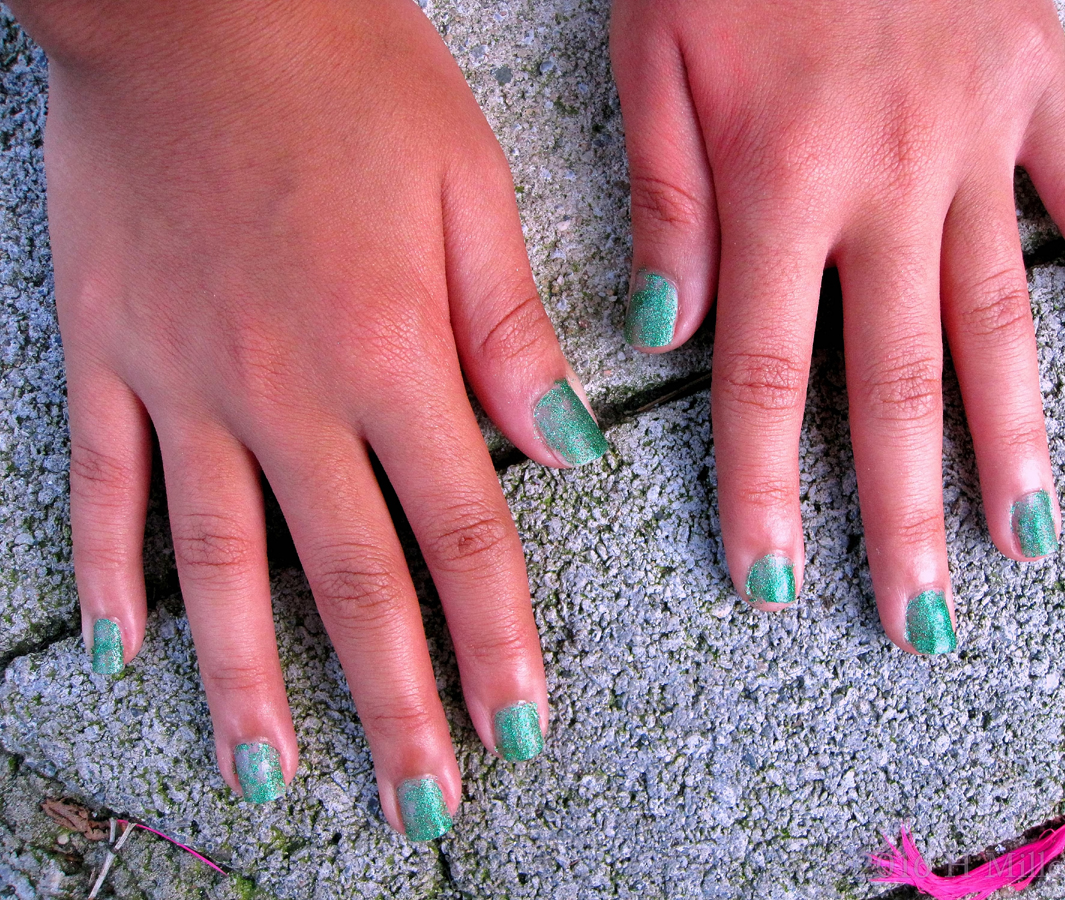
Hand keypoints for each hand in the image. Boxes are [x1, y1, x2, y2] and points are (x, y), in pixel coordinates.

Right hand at [15, 0, 606, 835]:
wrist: (198, 0)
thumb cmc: (348, 78)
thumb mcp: (470, 187)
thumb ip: (512, 331)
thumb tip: (566, 448)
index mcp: (392, 356)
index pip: (463, 536)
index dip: (495, 642)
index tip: (517, 728)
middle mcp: (288, 395)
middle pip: (354, 582)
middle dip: (395, 703)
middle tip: (419, 803)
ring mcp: (184, 383)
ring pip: (223, 565)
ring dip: (250, 682)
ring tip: (274, 777)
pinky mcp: (108, 354)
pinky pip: (102, 486)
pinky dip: (111, 571)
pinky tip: (125, 650)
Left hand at [611, 0, 1064, 651]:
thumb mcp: (653, 49)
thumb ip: (664, 197)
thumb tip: (668, 327)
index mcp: (779, 177)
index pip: (771, 371)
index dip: (768, 484)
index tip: (772, 576)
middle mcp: (889, 178)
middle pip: (897, 377)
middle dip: (903, 509)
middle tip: (917, 618)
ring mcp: (977, 136)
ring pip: (999, 314)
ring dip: (1013, 436)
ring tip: (1021, 538)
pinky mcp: (1037, 84)